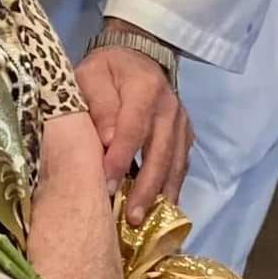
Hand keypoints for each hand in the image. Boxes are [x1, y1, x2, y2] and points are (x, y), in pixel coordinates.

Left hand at [75, 22, 192, 225]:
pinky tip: (161, 211)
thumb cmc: (107, 69)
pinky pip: (181, 165)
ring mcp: (181, 123)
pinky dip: (171, 188)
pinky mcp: (186, 135)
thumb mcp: (91, 75)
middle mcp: (169, 108)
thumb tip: (107, 140)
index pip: (133, 129)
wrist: (136, 55)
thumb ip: (98, 104)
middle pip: (160, 153)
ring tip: (148, 223)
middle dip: (146, 188)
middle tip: (132, 219)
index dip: (120, 159)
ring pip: (175, 164)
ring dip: (161, 195)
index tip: (107, 186)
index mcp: (145, 89)